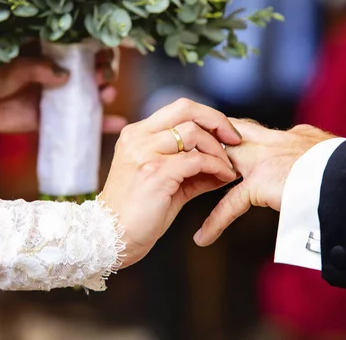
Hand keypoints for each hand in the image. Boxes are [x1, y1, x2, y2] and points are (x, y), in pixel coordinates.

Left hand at [0, 49, 126, 133]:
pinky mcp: (57, 118)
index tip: (102, 50)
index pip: (78, 44)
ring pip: (92, 92)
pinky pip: (83, 120)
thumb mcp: (7, 66)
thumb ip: (34, 68)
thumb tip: (64, 77)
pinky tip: (117, 123)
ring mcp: (60, 95)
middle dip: (103, 69)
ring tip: (106, 93)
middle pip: (91, 68)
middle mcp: (59, 71)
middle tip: (101, 75)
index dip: (95, 46)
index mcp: (48, 50)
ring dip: (105, 92)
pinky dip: (101, 123)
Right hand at [100, 99, 241, 267]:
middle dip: (217, 121)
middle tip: (234, 140)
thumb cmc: (137, 213)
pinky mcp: (155, 172)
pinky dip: (216, 166)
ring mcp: (144, 153)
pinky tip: (224, 177)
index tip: (226, 133)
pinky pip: (196, 160)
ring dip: (218, 149)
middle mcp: (138, 137)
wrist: (111, 238)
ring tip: (228, 167)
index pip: (179, 108)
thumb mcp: (164, 181)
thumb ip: (191, 167)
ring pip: (193, 133)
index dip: (208, 116)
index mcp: (137, 134)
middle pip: (186, 109)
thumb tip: (224, 161)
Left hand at [194, 121, 334, 246]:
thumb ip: (321, 156)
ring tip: (181, 188)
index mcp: (293, 136)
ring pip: (221, 163)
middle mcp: (275, 142)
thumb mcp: (335, 156)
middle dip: (207, 140)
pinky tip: (201, 239)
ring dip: (201, 176)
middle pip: (229, 135)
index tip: (217, 137)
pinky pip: (231, 204)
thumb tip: (326, 156)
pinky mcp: (262, 182)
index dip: (232, 133)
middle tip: (186, 149)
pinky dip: (216, 222)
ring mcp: (265, 160)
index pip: (252, 130)